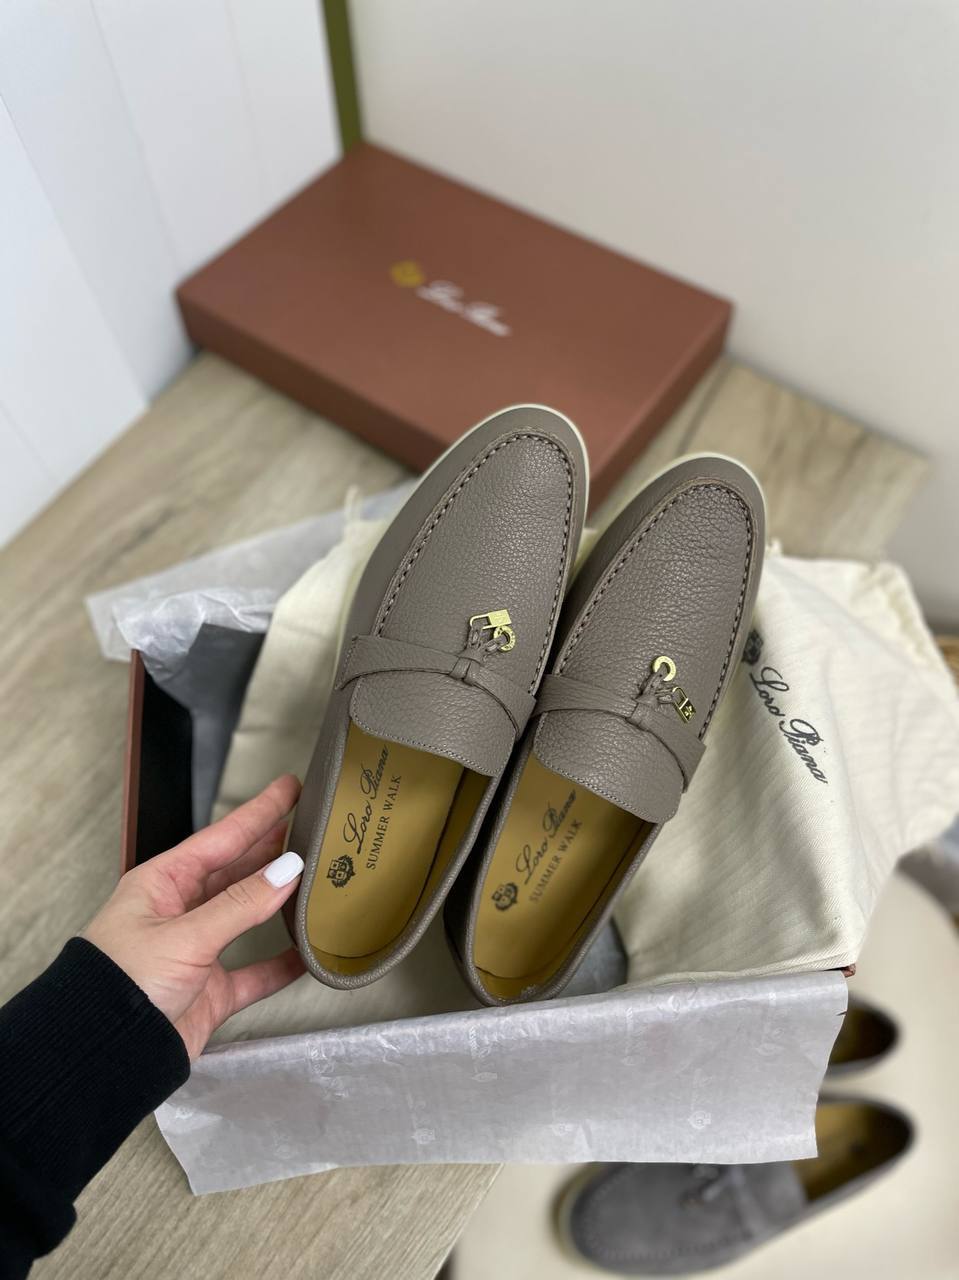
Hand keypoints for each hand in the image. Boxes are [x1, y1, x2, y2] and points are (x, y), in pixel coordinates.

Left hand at [83, 775, 306, 1058]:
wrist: (102, 1058)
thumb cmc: (117, 989)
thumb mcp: (184, 937)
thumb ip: (240, 905)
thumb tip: (287, 869)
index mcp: (161, 885)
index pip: (221, 838)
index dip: (258, 812)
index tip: (289, 788)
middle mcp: (178, 914)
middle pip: (236, 872)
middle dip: (272, 850)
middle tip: (309, 827)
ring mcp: (195, 952)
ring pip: (248, 917)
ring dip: (279, 903)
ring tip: (314, 880)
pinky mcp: (208, 992)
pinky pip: (254, 973)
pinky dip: (281, 965)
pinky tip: (305, 955)